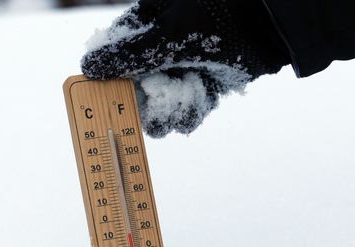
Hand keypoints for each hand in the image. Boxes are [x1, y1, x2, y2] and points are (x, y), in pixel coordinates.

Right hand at [81, 0, 289, 136]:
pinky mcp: (197, 96)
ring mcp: (175, 79)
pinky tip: (204, 90)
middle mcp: (154, 59)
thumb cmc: (216, 19)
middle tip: (164, 91)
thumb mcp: (169, 33)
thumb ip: (128, 53)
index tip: (120, 93)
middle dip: (148, 102)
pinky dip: (193, 111)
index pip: (111, 64)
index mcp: (141, 33)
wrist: (266, 29)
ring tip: (192, 86)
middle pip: (131, 100)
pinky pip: (182, 120)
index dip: (113, 84)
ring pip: (156, 117)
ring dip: (173, 108)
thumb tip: (87, 66)